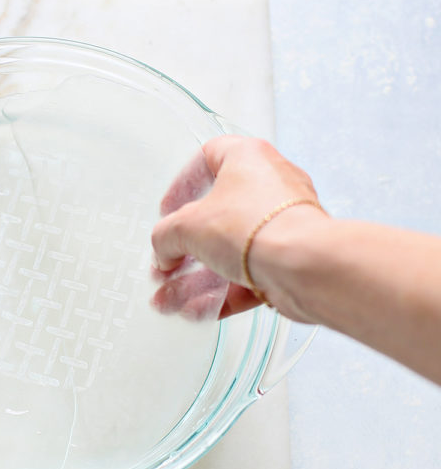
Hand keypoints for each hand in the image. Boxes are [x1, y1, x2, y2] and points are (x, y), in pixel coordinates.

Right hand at [151, 136, 323, 318]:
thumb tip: (163, 250)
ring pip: (233, 251)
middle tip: (167, 265)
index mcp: (248, 158)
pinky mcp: (291, 258)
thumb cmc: (255, 228)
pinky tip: (200, 311)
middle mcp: (270, 186)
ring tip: (172, 300)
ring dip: (198, 278)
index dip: (182, 185)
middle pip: (218, 216)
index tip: (168, 210)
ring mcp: (283, 223)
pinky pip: (251, 274)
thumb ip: (165, 237)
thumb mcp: (186, 227)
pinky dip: (225, 293)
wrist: (304, 265)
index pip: (208, 158)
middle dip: (185, 248)